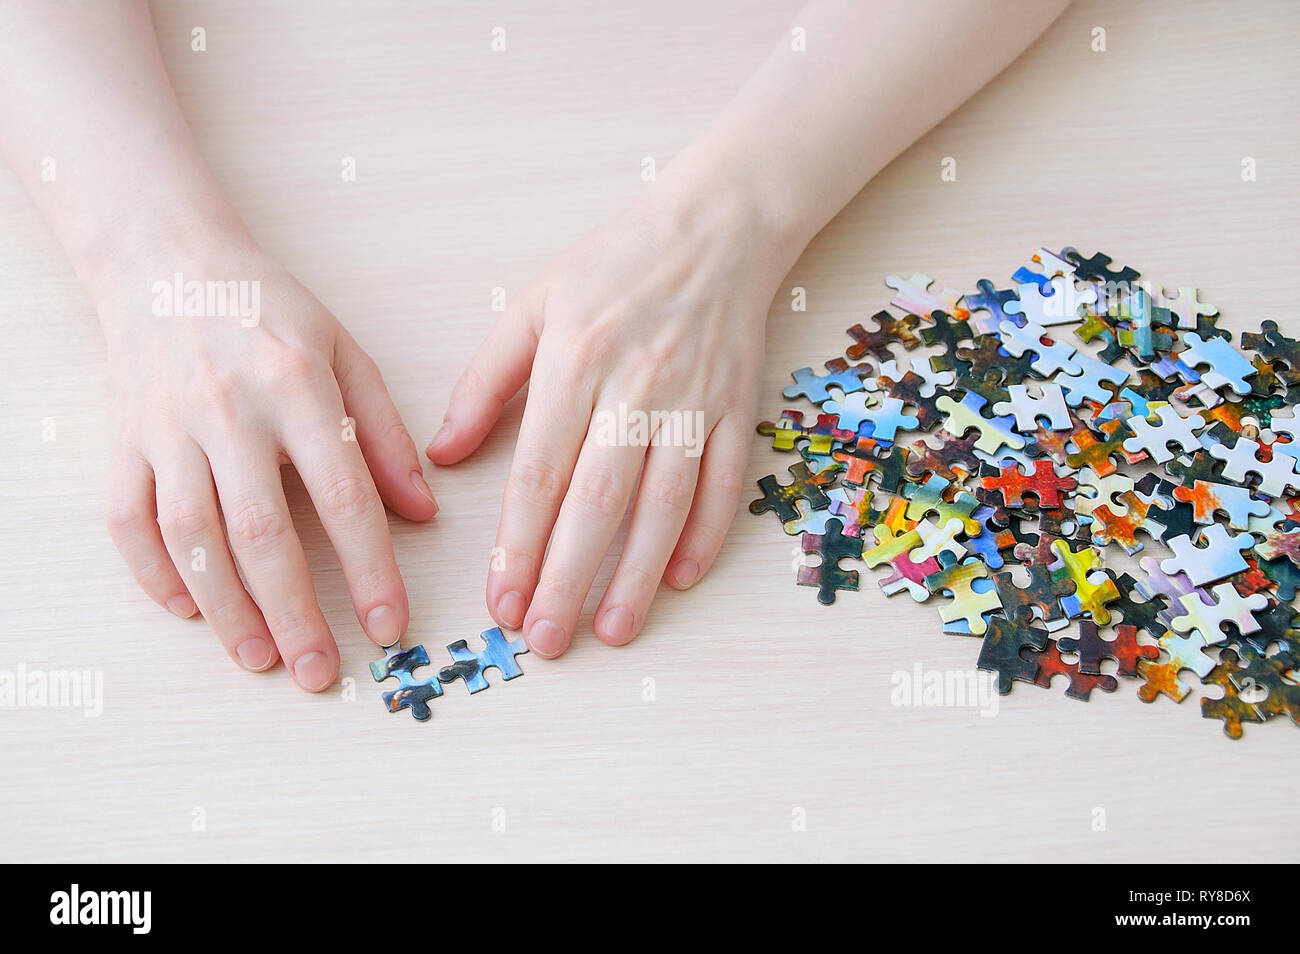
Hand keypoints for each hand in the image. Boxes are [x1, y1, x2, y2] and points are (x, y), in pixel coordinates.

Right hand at [98, 223, 437, 689]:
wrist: (167, 263)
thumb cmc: (270, 312)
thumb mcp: (346, 354)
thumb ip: (384, 436)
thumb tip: (423, 514)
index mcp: (298, 387)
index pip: (344, 496)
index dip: (370, 569)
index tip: (389, 625)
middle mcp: (229, 410)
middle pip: (262, 532)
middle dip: (295, 612)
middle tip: (318, 670)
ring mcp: (166, 428)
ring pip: (191, 537)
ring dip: (226, 608)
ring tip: (260, 657)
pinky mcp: (121, 441)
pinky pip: (128, 521)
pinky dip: (154, 573)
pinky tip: (189, 610)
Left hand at [427, 179, 799, 656]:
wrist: (716, 228)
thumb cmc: (613, 265)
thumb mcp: (532, 305)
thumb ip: (484, 383)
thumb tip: (444, 457)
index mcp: (575, 363)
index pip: (539, 474)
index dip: (517, 546)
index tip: (500, 602)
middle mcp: (635, 389)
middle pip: (597, 502)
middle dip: (567, 578)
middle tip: (546, 639)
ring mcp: (693, 403)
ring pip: (664, 504)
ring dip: (637, 574)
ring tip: (612, 630)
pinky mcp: (737, 410)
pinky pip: (723, 483)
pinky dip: (707, 535)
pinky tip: (682, 579)